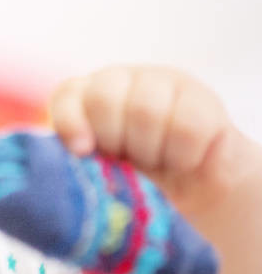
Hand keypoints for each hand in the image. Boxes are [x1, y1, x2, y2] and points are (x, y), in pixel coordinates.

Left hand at [49, 64, 249, 217]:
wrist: (194, 193)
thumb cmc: (133, 181)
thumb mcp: (96, 169)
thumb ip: (77, 156)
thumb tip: (73, 153)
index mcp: (85, 95)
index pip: (68, 94)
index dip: (70, 122)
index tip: (81, 151)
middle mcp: (123, 80)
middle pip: (103, 98)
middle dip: (112, 139)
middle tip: (127, 159)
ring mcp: (165, 84)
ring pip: (145, 111)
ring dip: (149, 151)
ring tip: (156, 161)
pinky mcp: (204, 100)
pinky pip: (188, 128)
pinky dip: (182, 155)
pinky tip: (183, 161)